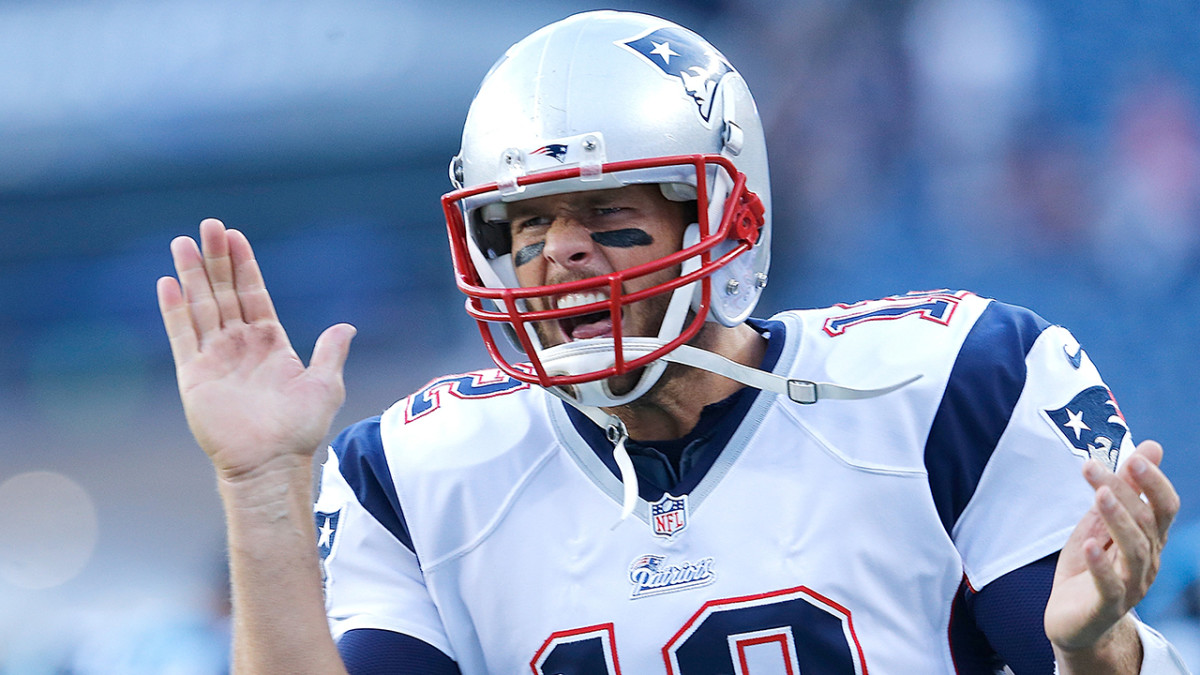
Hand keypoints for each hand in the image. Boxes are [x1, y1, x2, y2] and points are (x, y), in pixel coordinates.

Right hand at [157, 218, 355, 480]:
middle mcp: (240, 346)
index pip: (253, 294)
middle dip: (216, 258)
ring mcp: (215, 358)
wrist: (271, 462)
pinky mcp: (194, 375)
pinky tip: (168, 282)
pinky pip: (182, 335)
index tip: (236, 236)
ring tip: (183, 242)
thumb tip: (346, 326)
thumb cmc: (300, 429)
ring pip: (201, 306)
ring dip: (192, 274)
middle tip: (208, 224)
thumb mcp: (325, 384)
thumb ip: (330, 352)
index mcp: (270, 343)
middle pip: (224, 292)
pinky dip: (174, 309)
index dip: (244, 266)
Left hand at [1045, 440, 1179, 656]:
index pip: (1164, 508)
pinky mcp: (1106, 606)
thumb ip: (1123, 489)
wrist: (1072, 619)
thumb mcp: (1101, 522)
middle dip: (1124, 491)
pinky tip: (1090, 544)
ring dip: (1117, 520)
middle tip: (1095, 466)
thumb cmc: (1089, 565)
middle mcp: (1147, 562)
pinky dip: (1101, 565)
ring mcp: (1130, 586)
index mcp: (1149, 540)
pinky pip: (1110, 586)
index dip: (1154, 482)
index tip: (1135, 456)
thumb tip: (1151, 446)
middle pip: (1146, 523)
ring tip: (1100, 495)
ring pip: (1134, 551)